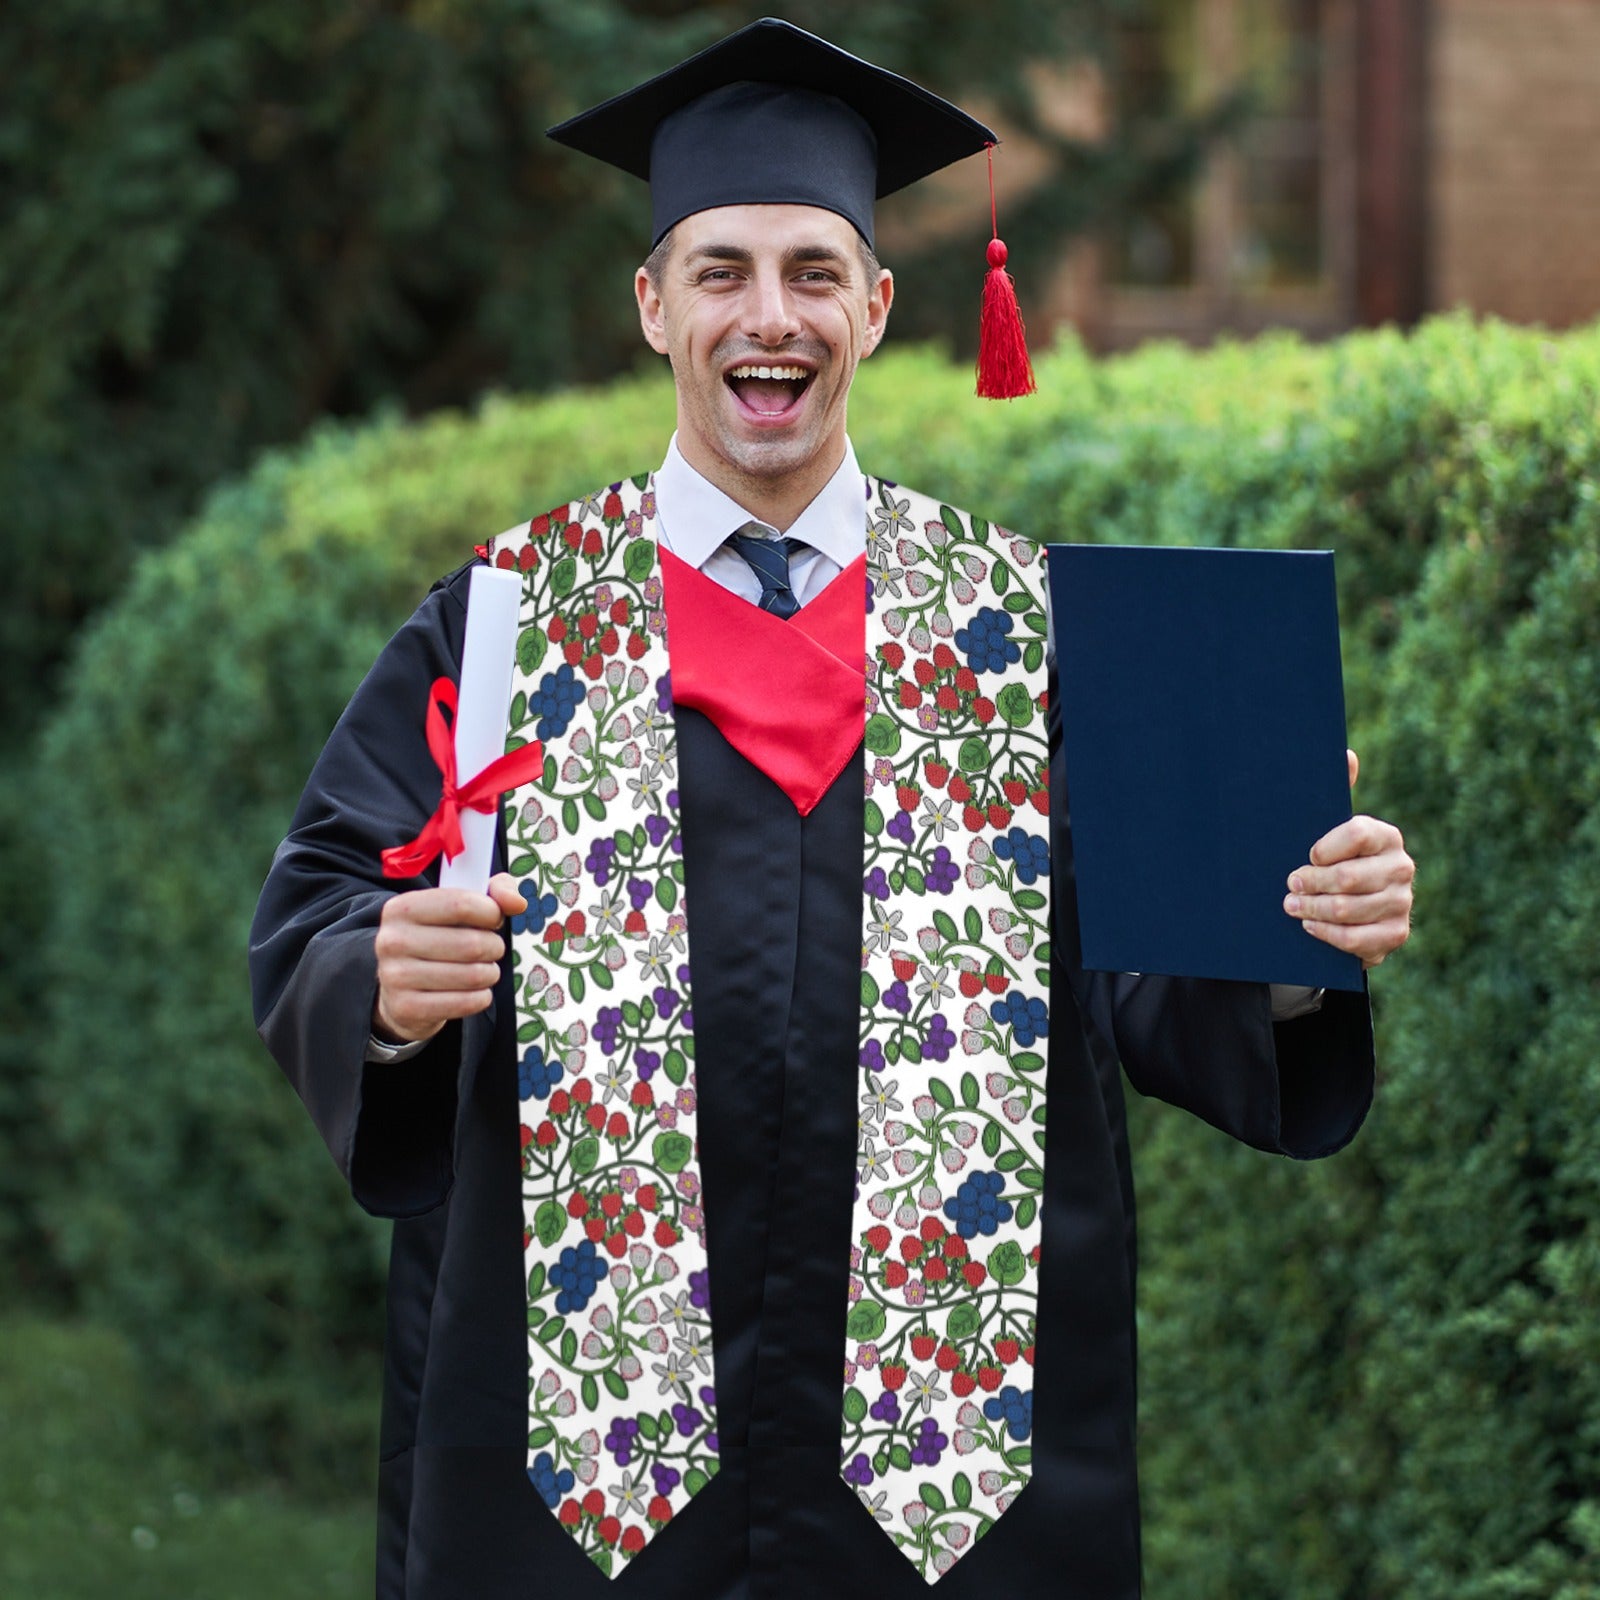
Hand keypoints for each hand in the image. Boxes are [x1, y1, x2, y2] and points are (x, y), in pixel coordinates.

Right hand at [372, 872, 527, 1043]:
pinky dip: (481, 997)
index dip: (491, 912)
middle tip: (490, 949)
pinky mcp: (406, 1008)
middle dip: (493, 947)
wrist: (401, 989)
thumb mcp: (459, 907)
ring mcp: (395, 976)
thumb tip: (517, 903)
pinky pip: (465, 1003)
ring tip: (483, 970)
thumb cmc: (438, 939)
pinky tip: (474, 991)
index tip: (494, 919)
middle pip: (471, 943)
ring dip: (490, 973)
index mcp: (402, 908)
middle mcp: (392, 940)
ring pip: (472, 975)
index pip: (461, 904)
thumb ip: (494, 893)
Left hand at [1283, 750, 1413, 967]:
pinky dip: (1327, 934)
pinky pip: (1356, 939)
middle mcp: (1401, 867)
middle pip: (1348, 877)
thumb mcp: (1328, 828)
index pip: (1357, 833)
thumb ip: (1336, 792)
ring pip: (1348, 909)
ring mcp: (1402, 903)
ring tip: (1291, 906)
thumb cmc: (1332, 860)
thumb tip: (1347, 754)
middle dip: (1310, 883)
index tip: (1306, 855)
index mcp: (1386, 836)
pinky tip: (1310, 926)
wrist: (1350, 908)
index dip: (1325, 847)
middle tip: (1289, 885)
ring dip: (1312, 909)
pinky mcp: (1395, 934)